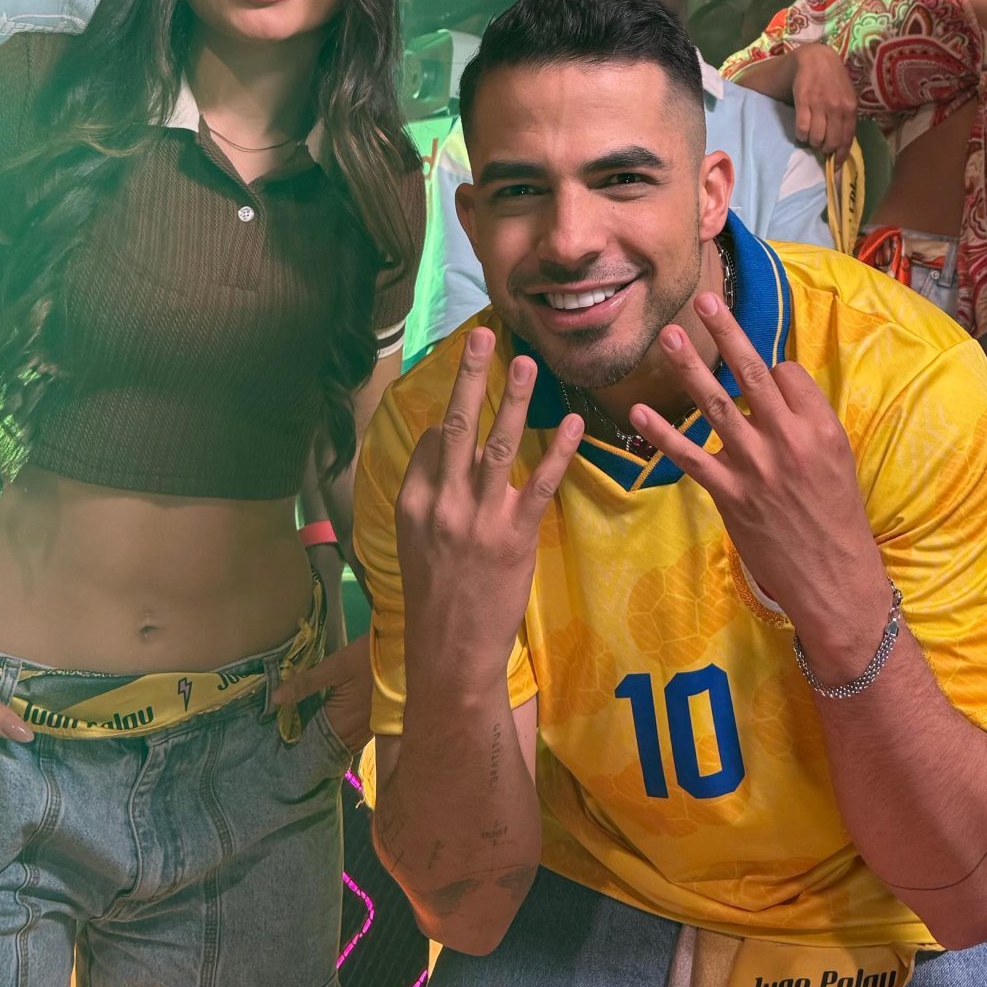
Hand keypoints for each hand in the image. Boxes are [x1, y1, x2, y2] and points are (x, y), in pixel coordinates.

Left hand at [272, 630, 374, 755]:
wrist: (406, 653)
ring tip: (309, 730)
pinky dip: (341, 734)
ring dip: (326, 738)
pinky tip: (334, 723)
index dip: (295, 741)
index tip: (279, 739)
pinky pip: (354, 738)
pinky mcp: (377, 724)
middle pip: (327, 746)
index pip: (312, 742)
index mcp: (341, 722)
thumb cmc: (369, 658)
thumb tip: (274, 699)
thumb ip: (305, 683)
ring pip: (341, 743)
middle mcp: (355, 733)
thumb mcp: (335, 666)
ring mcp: (368, 731)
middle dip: (310, 742)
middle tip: (290, 735)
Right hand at [394, 332, 581, 681]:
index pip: (431, 439)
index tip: (466, 375)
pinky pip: (538, 483)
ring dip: (514, 400)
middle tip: (485, 335)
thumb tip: (442, 447)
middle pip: (456, 425)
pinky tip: (573, 421)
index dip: (449, 406)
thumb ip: (427, 493)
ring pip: (497, 445)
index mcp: (414, 502)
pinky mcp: (514, 537)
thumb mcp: (414, 541)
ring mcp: (478, 519)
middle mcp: (442, 503)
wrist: (450, 651)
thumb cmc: (434, 596)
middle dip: (471, 377)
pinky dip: (557, 450)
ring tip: (528, 363)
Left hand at [626, 293, 888, 670]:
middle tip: (701, 300)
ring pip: (716, 405)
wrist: (833, 576)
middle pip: (751, 373)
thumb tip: (772, 385)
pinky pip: (690, 457)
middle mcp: (788, 439)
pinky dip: (662, 434)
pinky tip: (638, 414)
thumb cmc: (837, 516)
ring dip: (688, 368)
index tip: (763, 374)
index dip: (771, 367)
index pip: (785, 372)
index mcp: (820, 426)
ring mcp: (756, 466)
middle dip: (725, 333)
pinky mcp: (730, 494)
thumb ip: (806, 419)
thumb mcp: (837, 457)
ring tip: (666, 337)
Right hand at [789, 43, 857, 163]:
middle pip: (830, 141)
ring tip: (810, 137)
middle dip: (824, 149)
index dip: (840, 154)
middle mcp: (836, 107)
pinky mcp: (803, 100)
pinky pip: (801, 127)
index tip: (835, 165)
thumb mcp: (847, 95)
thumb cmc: (833, 78)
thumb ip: (847, 115)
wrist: (816, 57)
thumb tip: (842, 141)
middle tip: (820, 146)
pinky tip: (801, 132)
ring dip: (812, 142)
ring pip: (815, 137)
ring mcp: (819, 104)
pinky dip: (801, 135)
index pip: (847, 138)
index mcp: (850, 107)